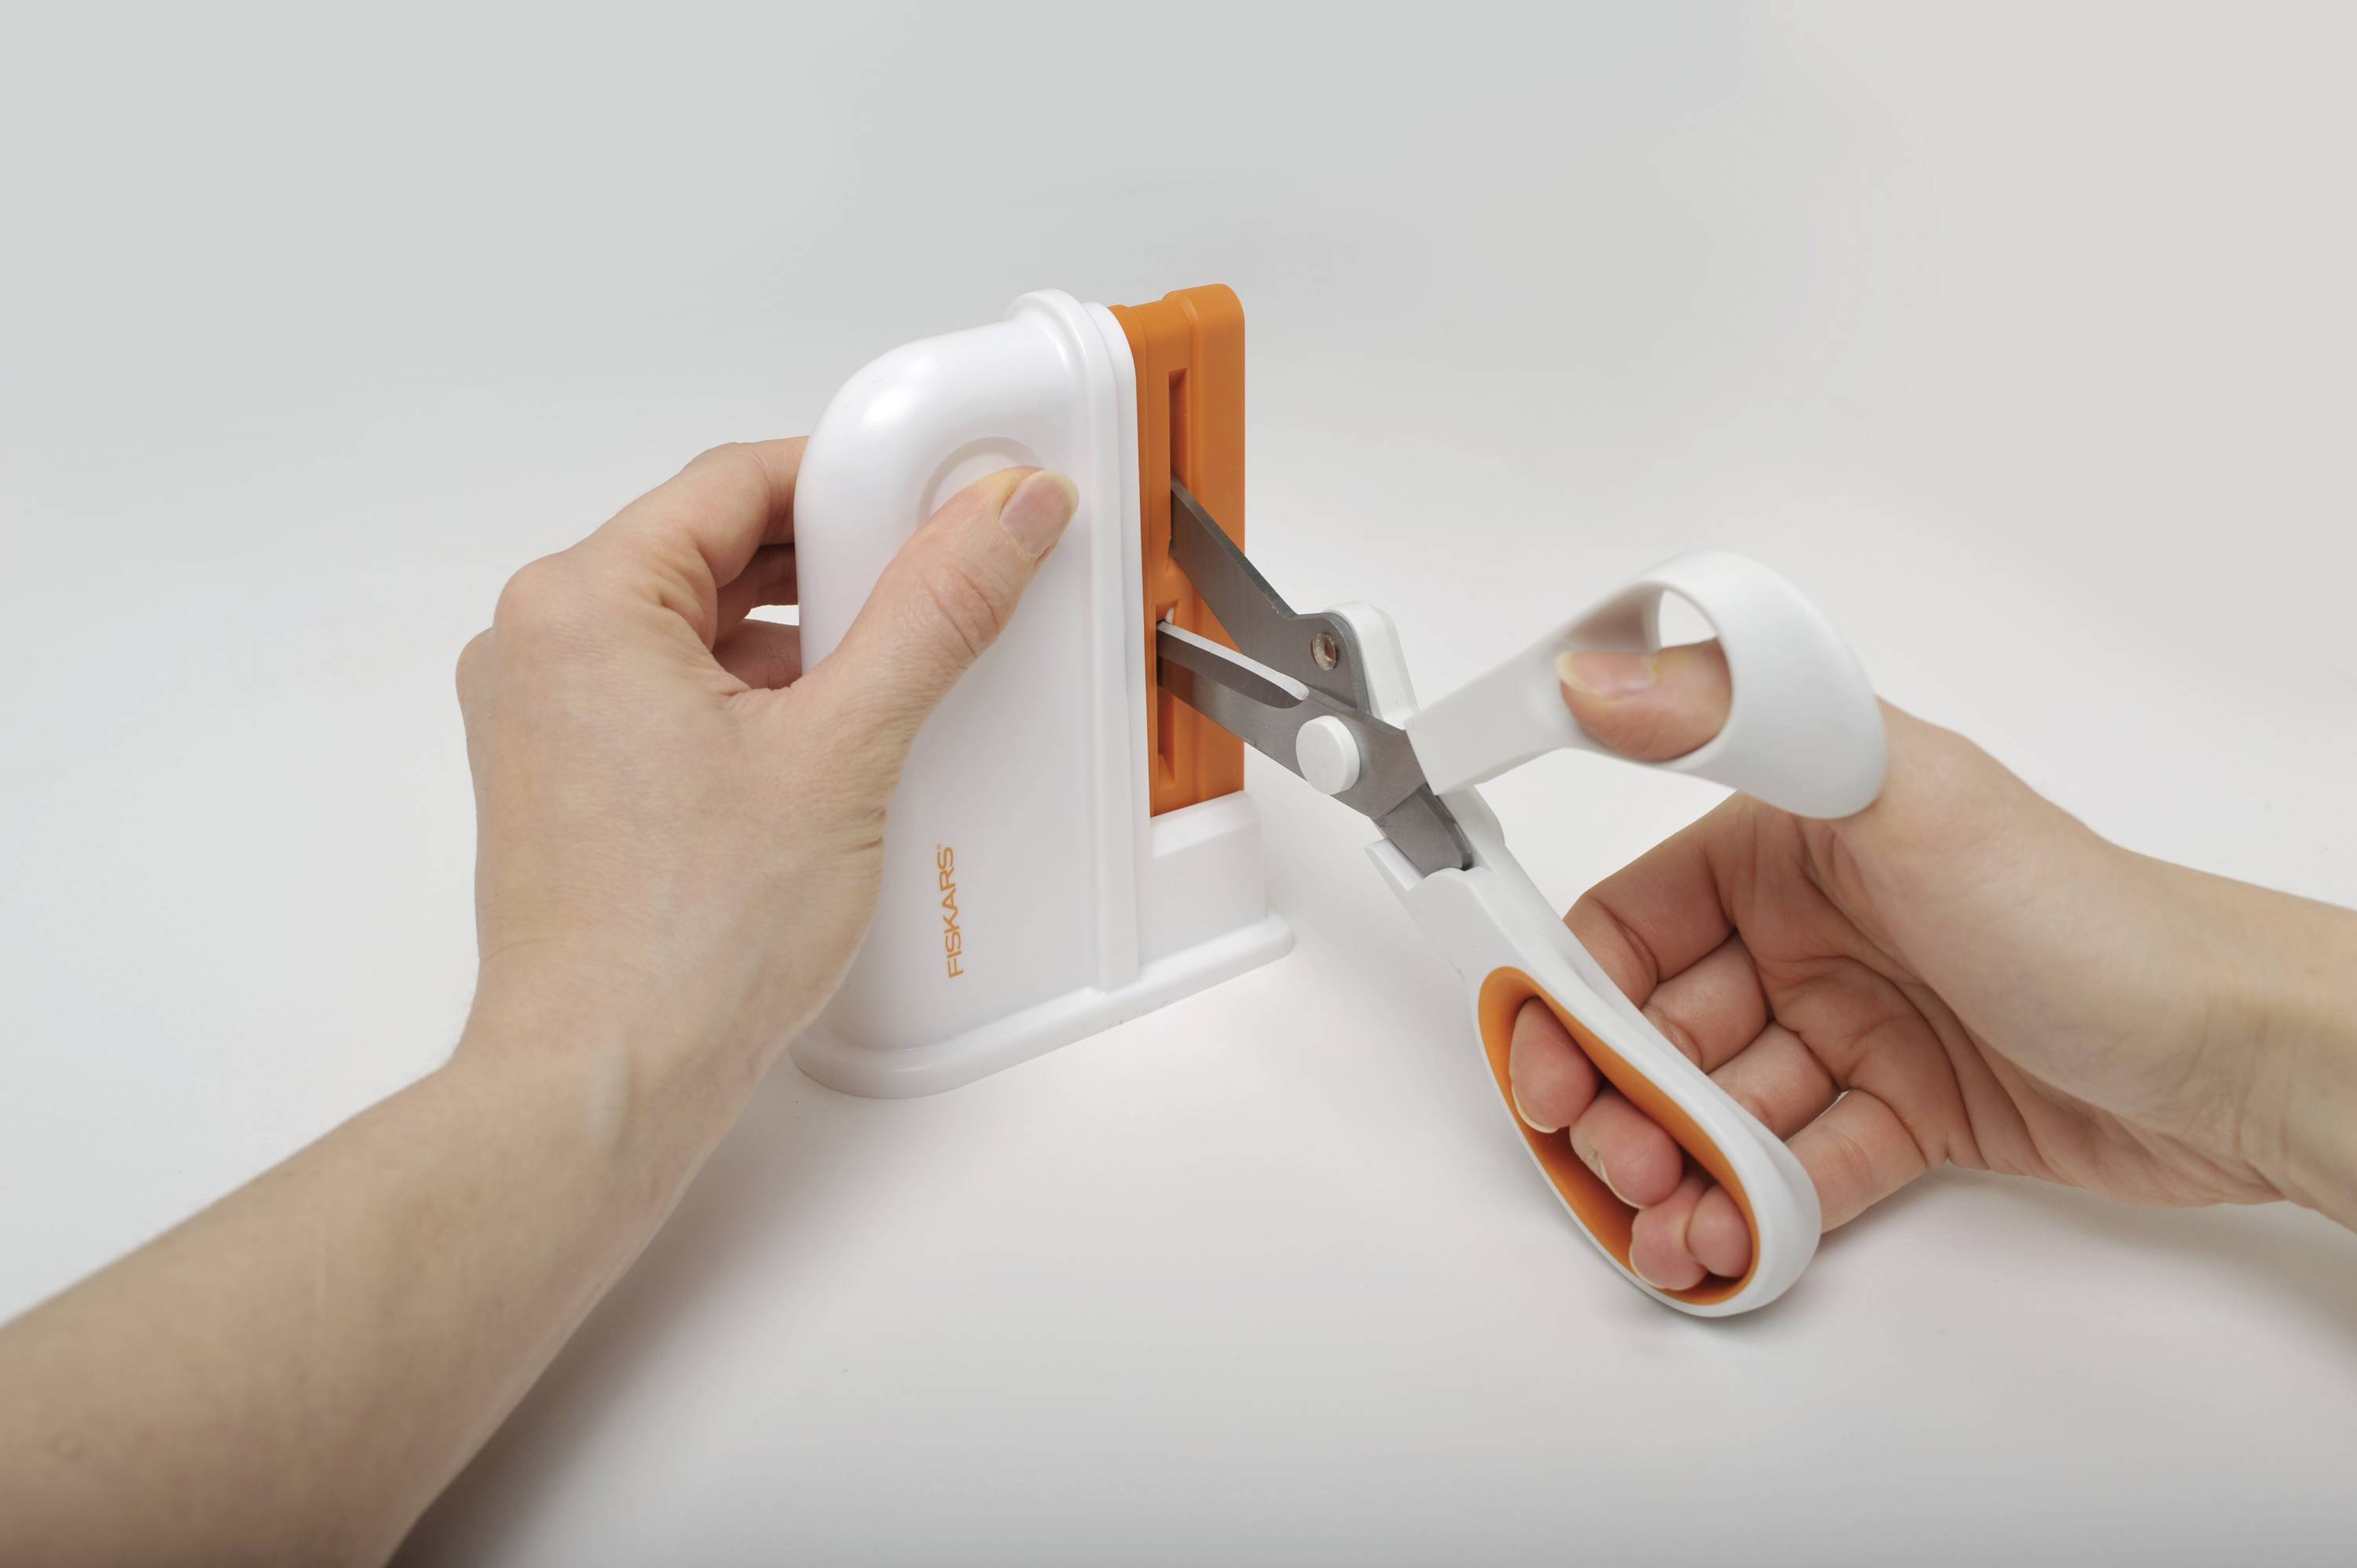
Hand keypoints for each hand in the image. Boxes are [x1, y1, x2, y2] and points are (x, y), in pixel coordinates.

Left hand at [455, 440, 1079, 1091]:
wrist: (605, 1084)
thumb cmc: (686, 940)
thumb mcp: (843, 751)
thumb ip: (934, 614)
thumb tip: (1001, 514)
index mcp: (579, 604)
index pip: (736, 483)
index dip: (853, 482)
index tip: (937, 502)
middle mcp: (537, 647)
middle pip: (713, 551)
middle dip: (831, 569)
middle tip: (933, 595)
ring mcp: (541, 720)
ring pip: (694, 628)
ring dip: (797, 643)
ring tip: (887, 689)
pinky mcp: (564, 782)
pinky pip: (668, 695)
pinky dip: (751, 703)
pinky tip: (826, 752)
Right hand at [1508, 643, 2356, 1290]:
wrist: (2244, 1053)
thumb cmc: (2087, 916)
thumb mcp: (1897, 794)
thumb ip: (1735, 725)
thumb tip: (1593, 677)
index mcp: (1790, 843)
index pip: (1631, 925)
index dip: (1571, 995)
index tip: (1542, 1062)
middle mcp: (1813, 934)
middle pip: (1661, 1032)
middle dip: (1621, 1104)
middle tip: (1618, 1161)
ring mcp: (1856, 1028)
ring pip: (1721, 1112)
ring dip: (1679, 1173)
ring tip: (1671, 1222)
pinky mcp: (1904, 1115)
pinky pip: (1796, 1169)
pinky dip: (1755, 1209)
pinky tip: (1729, 1240)